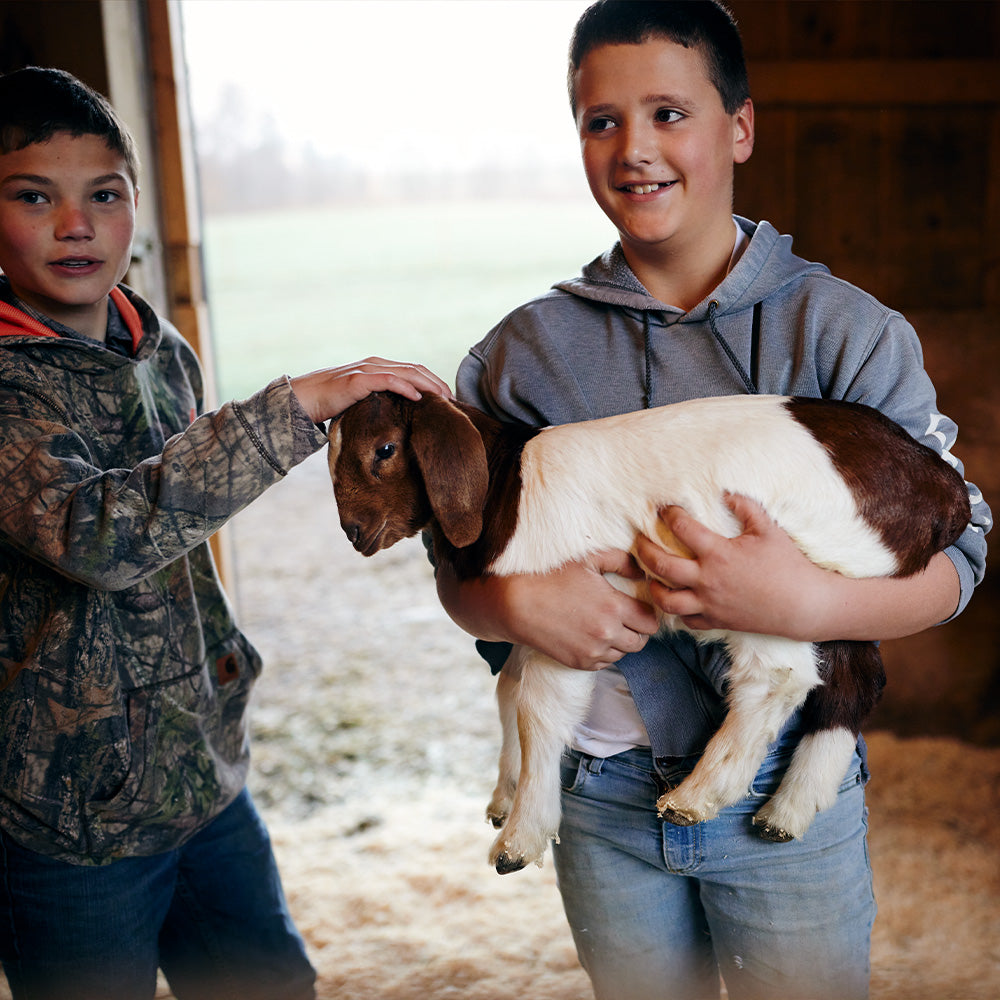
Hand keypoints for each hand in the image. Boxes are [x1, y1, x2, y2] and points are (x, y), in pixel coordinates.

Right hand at [289, 357, 452, 423]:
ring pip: (406, 372)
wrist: (302, 400)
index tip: (447, 398)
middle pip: (415, 369)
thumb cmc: (331, 404)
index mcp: (378, 368)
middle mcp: (375, 364)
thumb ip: (380, 403)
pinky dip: (406, 387)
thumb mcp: (362, 402)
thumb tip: (400, 418)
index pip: (413, 370)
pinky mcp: (358, 380)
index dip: (433, 381)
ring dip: (428, 384)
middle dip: (436, 383)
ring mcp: (367, 370)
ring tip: (443, 398)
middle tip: (453, 399)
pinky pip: (388, 380)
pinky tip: (419, 398)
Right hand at [495, 550, 660, 670]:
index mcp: (614, 607)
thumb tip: (642, 573)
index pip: (651, 621)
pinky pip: (605, 662)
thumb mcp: (587, 559)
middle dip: (637, 629)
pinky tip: (591, 635)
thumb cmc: (551, 577)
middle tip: (626, 616)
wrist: (517, 605)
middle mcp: (607, 633)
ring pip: (624, 653)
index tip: (638, 606)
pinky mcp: (580, 663)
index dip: (647, 613)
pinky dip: (604, 651)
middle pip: (642, 641)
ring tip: (606, 624)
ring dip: (621, 641)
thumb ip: (621, 561)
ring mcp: (593, 651)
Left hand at [634, 494, 827, 638]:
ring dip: (653, 587)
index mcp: (719, 554)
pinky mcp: (716, 621)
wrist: (803, 605)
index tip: (664, 509)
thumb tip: (727, 493)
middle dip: (644, 551)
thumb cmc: (788, 565)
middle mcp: (708, 580)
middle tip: (639, 541)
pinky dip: (677, 612)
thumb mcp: (769, 530)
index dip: (670, 515)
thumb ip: (746, 508)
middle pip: (661, 566)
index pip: (682, 529)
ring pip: (666, 600)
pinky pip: (686, 621)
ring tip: (649, 576)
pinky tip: (676, 600)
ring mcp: (709, 604)